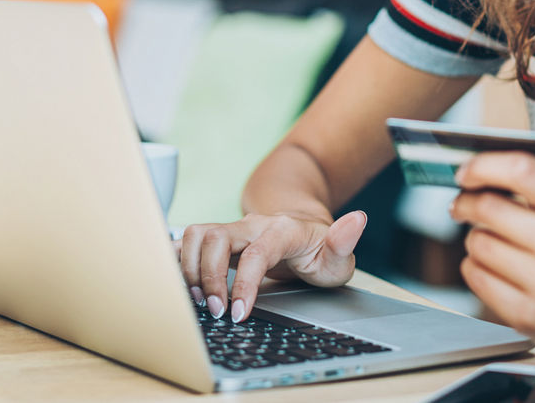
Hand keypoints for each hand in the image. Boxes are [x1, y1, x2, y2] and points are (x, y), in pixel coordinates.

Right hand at [176, 210, 367, 322]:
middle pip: (216, 237)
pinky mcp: (218, 237)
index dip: (243, 285)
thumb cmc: (319, 249)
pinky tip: (178, 281)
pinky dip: (177, 258)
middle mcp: (253, 224)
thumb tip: (358, 219)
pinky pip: (188, 239)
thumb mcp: (339, 255)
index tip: (239, 315)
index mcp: (282, 231)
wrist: (303, 229)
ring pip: (196, 233)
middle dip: (208, 277)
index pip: (256, 253)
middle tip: (216, 310)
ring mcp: (233, 228)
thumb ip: (344, 242)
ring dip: (190, 268)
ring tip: (198, 299)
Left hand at [450, 152, 534, 363]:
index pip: (523, 172)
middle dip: (466, 203)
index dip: (484, 166)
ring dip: (475, 238)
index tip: (464, 172)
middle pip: (489, 208)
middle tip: (462, 205)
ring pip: (478, 243)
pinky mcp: (527, 315)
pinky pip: (475, 275)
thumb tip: (475, 169)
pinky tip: (492, 268)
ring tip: (492, 243)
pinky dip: (474, 266)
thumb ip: (532, 187)